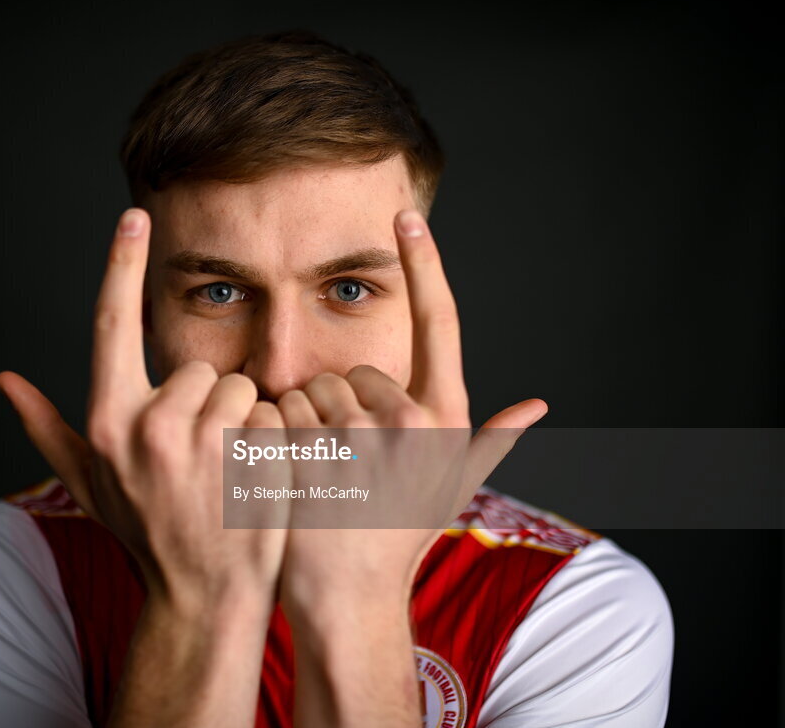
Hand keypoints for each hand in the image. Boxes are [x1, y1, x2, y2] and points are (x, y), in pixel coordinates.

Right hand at [0, 208, 288, 613]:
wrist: (204, 597)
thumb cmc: (144, 534)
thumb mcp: (88, 483)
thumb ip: (46, 426)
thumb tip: (3, 380)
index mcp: (107, 423)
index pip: (110, 324)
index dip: (121, 264)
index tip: (135, 217)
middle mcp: (149, 428)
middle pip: (200, 367)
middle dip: (208, 404)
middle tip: (202, 458)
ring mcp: (206, 445)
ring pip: (241, 387)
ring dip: (243, 423)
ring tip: (230, 471)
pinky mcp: (257, 459)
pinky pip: (277, 415)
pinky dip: (275, 442)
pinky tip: (260, 481)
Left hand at [276, 206, 547, 622]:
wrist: (347, 596)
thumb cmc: (398, 537)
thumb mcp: (450, 488)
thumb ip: (491, 439)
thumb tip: (538, 404)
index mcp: (445, 420)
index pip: (440, 322)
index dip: (425, 264)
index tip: (406, 216)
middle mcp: (412, 421)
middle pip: (354, 368)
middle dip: (340, 406)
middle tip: (346, 463)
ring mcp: (362, 438)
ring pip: (313, 388)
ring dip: (307, 424)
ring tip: (322, 473)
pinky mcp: (311, 452)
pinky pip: (281, 412)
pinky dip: (276, 437)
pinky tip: (289, 474)